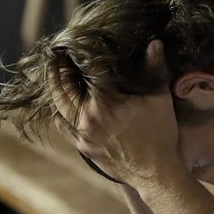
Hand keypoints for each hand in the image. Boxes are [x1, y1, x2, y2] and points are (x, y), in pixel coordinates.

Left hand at [50, 40, 183, 187]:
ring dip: (54, 87)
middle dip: (60, 67)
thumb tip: (155, 43)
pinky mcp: (82, 146)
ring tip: (52, 74)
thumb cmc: (160, 135)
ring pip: (59, 104)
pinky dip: (58, 112)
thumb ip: (156, 70)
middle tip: (57, 53)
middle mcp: (88, 114)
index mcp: (106, 100)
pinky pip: (63, 126)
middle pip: (64, 84)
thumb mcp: (161, 100)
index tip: (81, 40)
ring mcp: (82, 132)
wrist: (155, 172)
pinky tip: (58, 105)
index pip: (89, 68)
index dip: (84, 51)